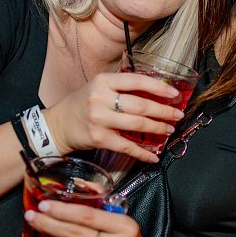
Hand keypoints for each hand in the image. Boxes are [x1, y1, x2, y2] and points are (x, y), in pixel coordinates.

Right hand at [43, 72, 185, 162]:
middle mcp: (100, 99)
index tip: (174, 94)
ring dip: (158, 128)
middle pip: (140, 105)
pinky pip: (127, 146)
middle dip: (163, 111)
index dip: (158, 87)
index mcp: (103, 81)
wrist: (58, 124)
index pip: (136, 80)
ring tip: (169, 129)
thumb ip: (122, 88)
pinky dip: (143, 153)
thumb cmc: (82, 104)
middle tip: (177, 115)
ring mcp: (99, 120)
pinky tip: (154, 156)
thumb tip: (155, 92)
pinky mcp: (99, 139)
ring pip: (137, 124)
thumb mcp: (99, 88)